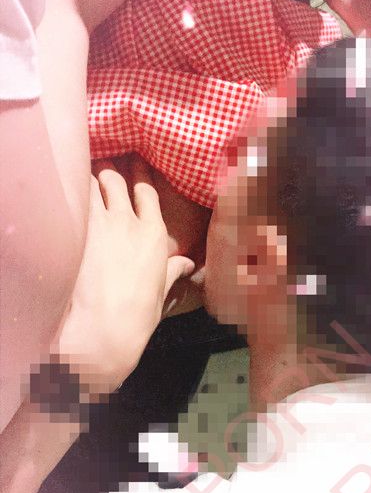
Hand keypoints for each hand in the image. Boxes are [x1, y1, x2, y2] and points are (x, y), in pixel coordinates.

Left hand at [57, 156, 194, 392]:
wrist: (105, 327)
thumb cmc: (137, 313)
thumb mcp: (160, 291)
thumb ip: (172, 271)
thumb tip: (188, 264)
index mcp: (154, 234)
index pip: (146, 193)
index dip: (139, 177)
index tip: (134, 165)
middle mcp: (128, 222)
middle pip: (115, 180)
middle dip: (107, 172)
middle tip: (100, 169)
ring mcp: (100, 224)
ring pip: (89, 183)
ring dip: (84, 179)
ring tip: (78, 177)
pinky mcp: (75, 232)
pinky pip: (69, 199)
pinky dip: (67, 193)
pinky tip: (60, 191)